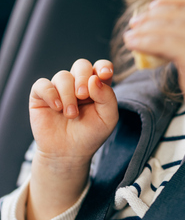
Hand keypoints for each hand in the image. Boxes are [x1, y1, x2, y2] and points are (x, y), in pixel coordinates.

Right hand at [26, 59, 118, 219]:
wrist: (68, 153)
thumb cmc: (90, 135)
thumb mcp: (108, 119)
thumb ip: (108, 97)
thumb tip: (95, 79)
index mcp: (97, 86)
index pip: (102, 66)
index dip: (103, 66)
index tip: (104, 74)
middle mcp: (78, 83)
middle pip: (81, 65)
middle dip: (83, 78)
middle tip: (83, 96)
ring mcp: (59, 88)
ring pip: (63, 76)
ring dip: (68, 95)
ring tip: (71, 115)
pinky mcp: (41, 95)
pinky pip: (42, 84)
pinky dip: (50, 94)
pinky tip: (57, 108)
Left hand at [123, 0, 184, 113]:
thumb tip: (157, 16)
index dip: (166, 0)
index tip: (151, 7)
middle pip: (174, 11)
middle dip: (150, 16)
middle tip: (134, 23)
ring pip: (165, 27)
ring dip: (142, 30)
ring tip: (129, 36)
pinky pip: (161, 42)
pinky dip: (142, 42)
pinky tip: (132, 44)